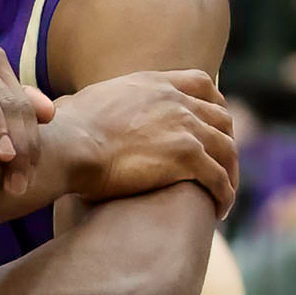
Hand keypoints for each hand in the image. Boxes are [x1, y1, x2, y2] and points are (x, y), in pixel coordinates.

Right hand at [55, 68, 237, 215]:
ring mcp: (185, 126)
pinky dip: (224, 195)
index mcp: (153, 84)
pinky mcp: (187, 156)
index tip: (214, 123)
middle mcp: (175, 100)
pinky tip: (219, 209)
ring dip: (230, 173)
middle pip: (221, 118)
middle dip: (227, 141)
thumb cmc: (65, 129)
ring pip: (227, 150)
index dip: (214, 103)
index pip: (200, 84)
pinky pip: (219, 179)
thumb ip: (98, 104)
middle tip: (222, 166)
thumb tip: (69, 109)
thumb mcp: (87, 101)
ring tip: (223, 195)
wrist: (70, 144)